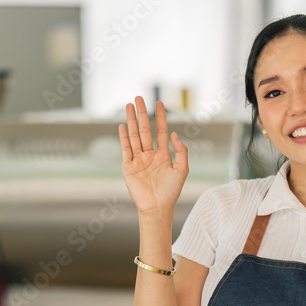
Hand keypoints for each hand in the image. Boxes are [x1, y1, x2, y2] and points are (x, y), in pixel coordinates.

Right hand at [118, 96, 187, 213]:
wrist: (157, 207)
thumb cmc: (171, 192)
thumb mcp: (182, 170)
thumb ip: (181, 151)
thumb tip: (174, 134)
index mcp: (163, 155)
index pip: (160, 131)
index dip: (160, 117)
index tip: (159, 103)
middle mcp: (149, 155)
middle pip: (145, 129)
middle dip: (142, 113)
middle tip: (139, 98)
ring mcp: (138, 160)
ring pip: (134, 136)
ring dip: (132, 120)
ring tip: (129, 105)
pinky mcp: (128, 167)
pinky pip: (126, 149)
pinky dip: (124, 137)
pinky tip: (123, 126)